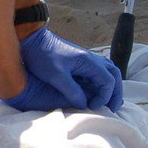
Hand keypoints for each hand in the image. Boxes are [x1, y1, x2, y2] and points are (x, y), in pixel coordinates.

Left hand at [4, 28, 124, 112]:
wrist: (32, 40)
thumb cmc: (43, 56)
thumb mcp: (56, 76)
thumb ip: (72, 91)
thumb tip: (84, 104)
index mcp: (88, 61)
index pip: (108, 81)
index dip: (104, 96)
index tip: (92, 106)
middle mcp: (91, 60)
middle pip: (113, 75)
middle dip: (115, 92)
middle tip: (112, 108)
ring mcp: (85, 61)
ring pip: (106, 74)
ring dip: (109, 88)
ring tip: (106, 103)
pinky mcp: (78, 63)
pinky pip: (96, 74)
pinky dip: (99, 85)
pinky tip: (94, 94)